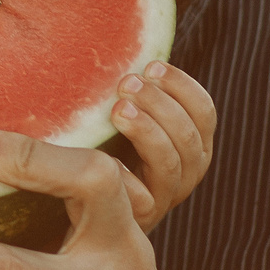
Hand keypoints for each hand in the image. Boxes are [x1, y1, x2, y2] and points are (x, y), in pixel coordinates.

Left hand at [110, 61, 216, 233]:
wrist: (65, 206)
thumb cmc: (93, 145)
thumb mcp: (117, 115)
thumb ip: (132, 89)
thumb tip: (132, 49)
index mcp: (187, 145)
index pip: (204, 114)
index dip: (184, 88)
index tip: (152, 66)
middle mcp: (182, 174)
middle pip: (192, 140)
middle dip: (163, 107)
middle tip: (127, 83)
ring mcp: (161, 199)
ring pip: (172, 166)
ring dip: (149, 132)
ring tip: (117, 109)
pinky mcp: (136, 220)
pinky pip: (142, 200)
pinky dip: (127, 177)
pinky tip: (104, 159)